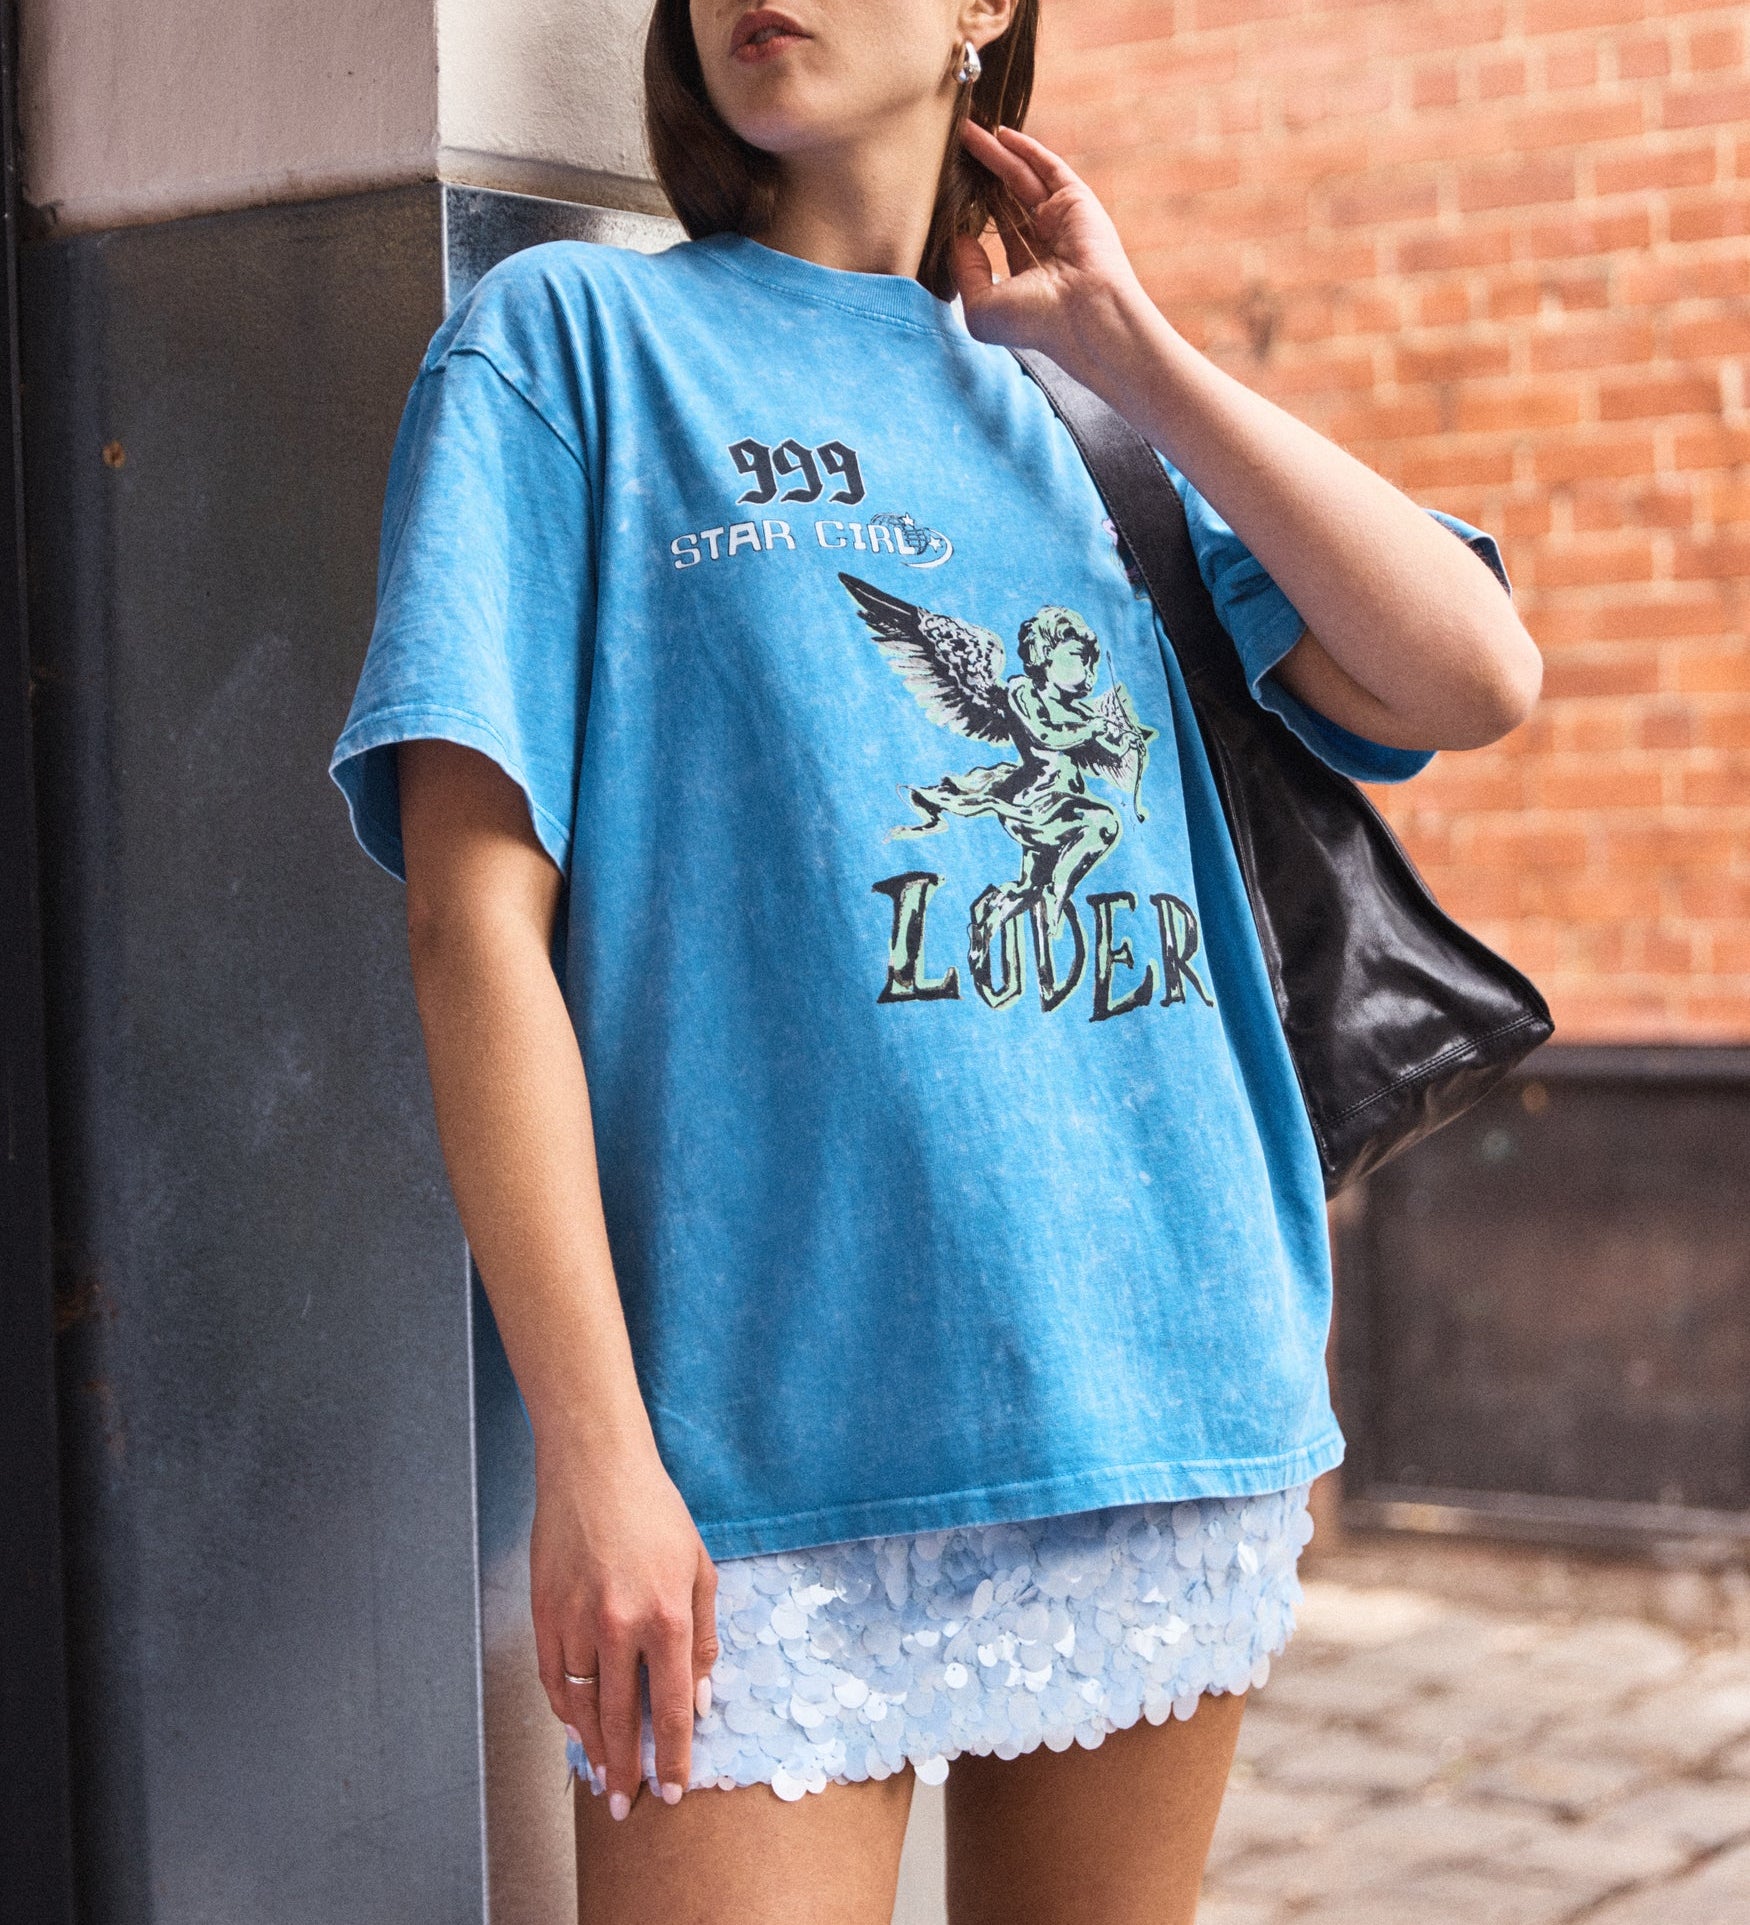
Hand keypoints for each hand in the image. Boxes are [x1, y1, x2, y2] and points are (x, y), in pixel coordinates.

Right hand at [530, 1435, 717, 1818]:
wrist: (595, 1466)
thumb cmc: (655, 1511)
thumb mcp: (699, 1568)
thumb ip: (701, 1638)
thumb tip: (699, 1699)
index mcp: (666, 1615)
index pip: (671, 1708)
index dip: (671, 1757)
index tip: (670, 1791)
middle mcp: (618, 1625)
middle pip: (620, 1720)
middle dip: (625, 1770)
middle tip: (626, 1805)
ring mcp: (575, 1621)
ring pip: (581, 1706)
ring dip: (591, 1749)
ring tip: (600, 1779)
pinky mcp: (544, 1612)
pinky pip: (554, 1678)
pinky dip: (564, 1711)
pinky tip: (576, 1728)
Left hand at [951, 123, 1149, 379]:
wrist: (1087, 316)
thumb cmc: (1036, 322)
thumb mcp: (982, 308)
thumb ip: (964, 273)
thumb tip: (957, 237)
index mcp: (1027, 273)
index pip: (999, 234)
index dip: (974, 212)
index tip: (947, 193)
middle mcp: (1046, 244)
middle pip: (1006, 198)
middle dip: (981, 174)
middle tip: (952, 150)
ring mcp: (1061, 220)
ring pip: (1021, 178)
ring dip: (995, 154)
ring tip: (965, 130)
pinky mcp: (1075, 201)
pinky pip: (1047, 167)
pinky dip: (1026, 149)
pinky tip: (1000, 134)